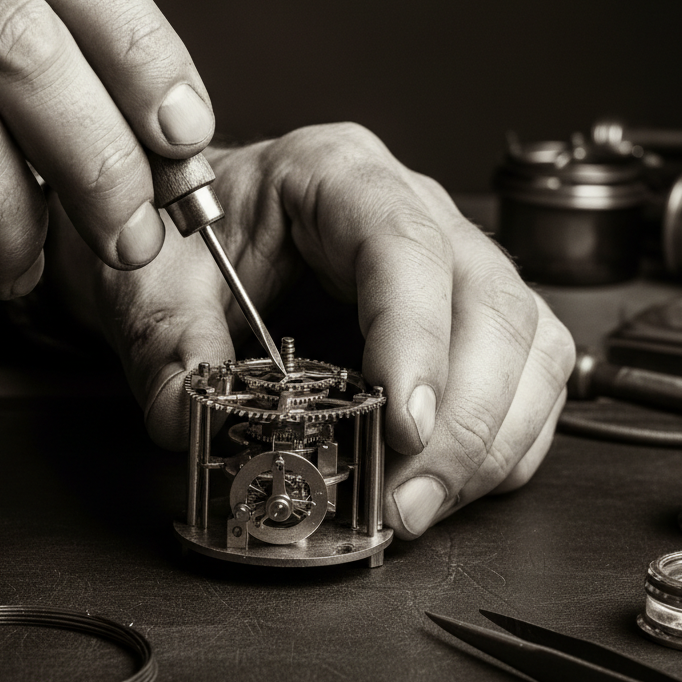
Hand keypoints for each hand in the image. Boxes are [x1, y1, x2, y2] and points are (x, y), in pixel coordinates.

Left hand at [47, 123, 575, 537]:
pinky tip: (449, 484)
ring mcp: (454, 262)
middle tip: (405, 501)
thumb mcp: (153, 278)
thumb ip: (166, 342)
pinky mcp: (470, 318)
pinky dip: (501, 445)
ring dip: (489, 442)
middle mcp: (415, 210)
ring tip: (418, 507)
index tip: (400, 426)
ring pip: (526, 344)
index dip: (415, 337)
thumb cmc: (191, 238)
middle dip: (463, 418)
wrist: (202, 233)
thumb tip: (189, 421)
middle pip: (490, 302)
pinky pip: (528, 377)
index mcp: (335, 174)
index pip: (404, 245)